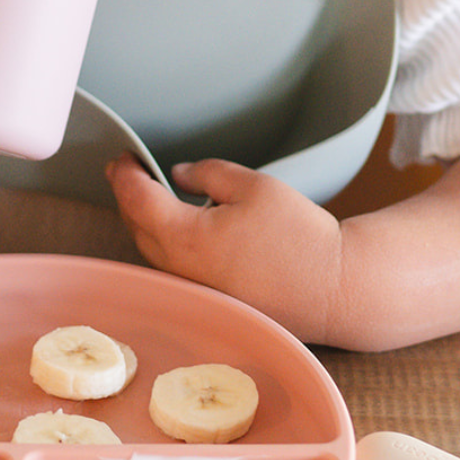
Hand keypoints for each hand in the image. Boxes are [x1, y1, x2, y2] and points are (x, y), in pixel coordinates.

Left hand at [106, 152, 342, 341]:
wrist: (335, 290)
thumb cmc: (300, 237)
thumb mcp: (253, 186)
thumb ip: (206, 174)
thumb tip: (176, 176)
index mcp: (187, 237)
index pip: (136, 199)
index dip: (124, 174)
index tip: (123, 158)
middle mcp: (182, 270)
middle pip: (136, 227)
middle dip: (128, 195)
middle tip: (129, 170)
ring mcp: (195, 291)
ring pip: (151, 250)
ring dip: (144, 221)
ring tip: (149, 194)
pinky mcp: (211, 302)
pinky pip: (173, 269)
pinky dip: (164, 244)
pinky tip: (176, 229)